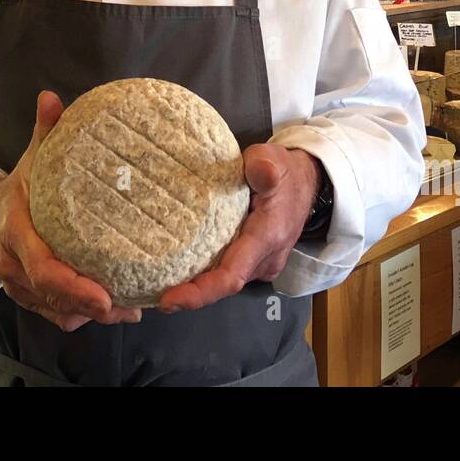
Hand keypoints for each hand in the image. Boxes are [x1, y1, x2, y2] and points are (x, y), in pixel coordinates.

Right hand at [0, 90, 143, 331]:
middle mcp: (14, 267)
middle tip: (131, 307)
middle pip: (53, 299)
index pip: (44, 269)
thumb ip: (44, 132)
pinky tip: (113, 309)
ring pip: (56, 312)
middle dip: (92, 309)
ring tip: (131, 309)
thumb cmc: (18, 188)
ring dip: (91, 316)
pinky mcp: (28, 297)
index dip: (74, 288)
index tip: (105, 295)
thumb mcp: (30, 160)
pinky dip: (81, 316)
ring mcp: (19, 287)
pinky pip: (55, 315)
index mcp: (16, 234)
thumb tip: (51, 97)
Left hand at [156, 145, 320, 313]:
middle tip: (152, 291)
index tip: (170, 299)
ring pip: (224, 281)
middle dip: (189, 293)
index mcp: (267, 236)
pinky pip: (227, 273)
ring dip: (195, 284)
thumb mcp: (274, 160)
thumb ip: (265, 166)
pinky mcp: (255, 262)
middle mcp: (266, 259)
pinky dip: (205, 274)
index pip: (231, 275)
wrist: (307, 184)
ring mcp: (262, 265)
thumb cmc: (284, 171)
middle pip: (223, 285)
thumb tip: (260, 171)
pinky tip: (180, 268)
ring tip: (159, 281)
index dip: (200, 292)